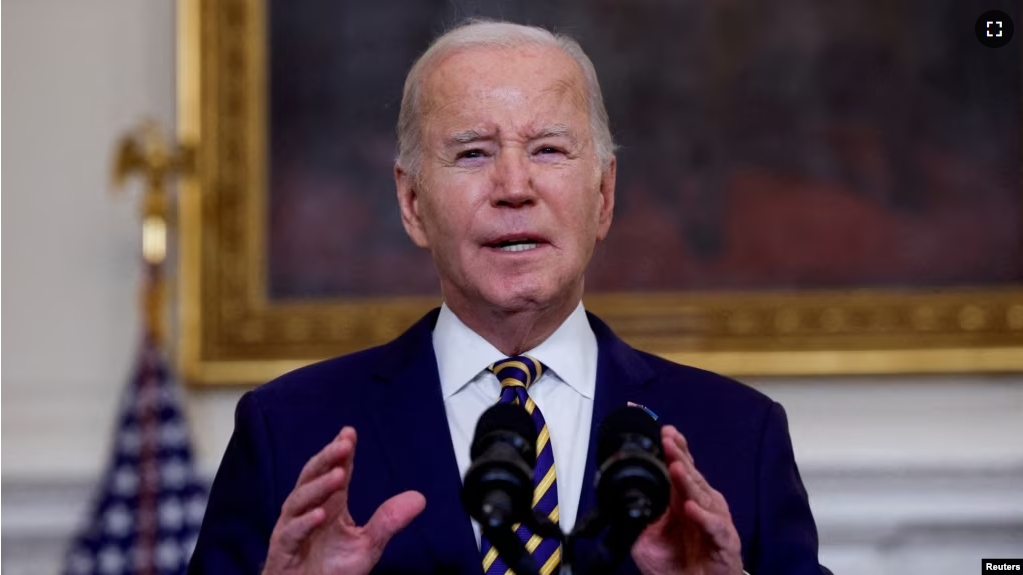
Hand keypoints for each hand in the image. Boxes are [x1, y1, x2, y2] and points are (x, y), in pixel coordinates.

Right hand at [262, 427, 426, 574]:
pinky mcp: (282, 552)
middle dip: (327, 458)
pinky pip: (290, 533)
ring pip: (299, 500)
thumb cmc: (332, 571)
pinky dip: (304, 523)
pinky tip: (321, 514)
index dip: (340, 453)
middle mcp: (307, 512)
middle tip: (344, 444)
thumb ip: (388, 521)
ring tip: (338, 474)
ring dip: (318, 486)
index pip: (334, 472)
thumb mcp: (368, 545)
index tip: (350, 433)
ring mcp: (292, 530)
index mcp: (329, 505)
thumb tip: (420, 498)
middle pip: (312, 477)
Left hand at [631, 426, 742, 574]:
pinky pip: (715, 527)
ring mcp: (714, 522)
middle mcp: (701, 506)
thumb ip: (637, 517)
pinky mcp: (724, 542)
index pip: (681, 468)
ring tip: (675, 467)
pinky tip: (691, 508)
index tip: (666, 433)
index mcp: (684, 500)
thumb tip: (620, 498)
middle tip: (668, 440)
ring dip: (688, 481)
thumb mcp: (647, 539)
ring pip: (702, 496)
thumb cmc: (677, 564)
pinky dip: (703, 518)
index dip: (676, 450)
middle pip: (691, 476)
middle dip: (679, 457)